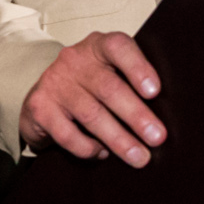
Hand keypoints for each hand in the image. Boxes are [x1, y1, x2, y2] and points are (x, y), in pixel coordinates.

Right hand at [24, 31, 165, 166]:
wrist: (43, 95)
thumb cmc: (90, 86)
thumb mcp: (109, 73)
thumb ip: (131, 84)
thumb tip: (163, 118)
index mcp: (98, 46)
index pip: (118, 48)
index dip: (138, 68)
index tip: (155, 92)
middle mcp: (75, 60)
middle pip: (109, 88)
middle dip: (136, 116)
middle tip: (157, 137)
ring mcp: (55, 83)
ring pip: (92, 114)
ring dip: (119, 139)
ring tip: (139, 157)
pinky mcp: (40, 108)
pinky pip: (68, 134)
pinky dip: (88, 148)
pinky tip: (102, 153)